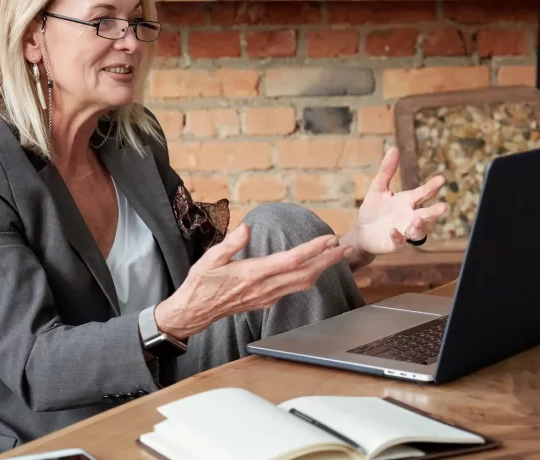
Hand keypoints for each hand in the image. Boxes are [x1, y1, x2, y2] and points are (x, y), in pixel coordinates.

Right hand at [153, 223, 352, 339]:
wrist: (194, 311)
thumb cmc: (200, 283)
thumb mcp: (209, 258)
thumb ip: (230, 243)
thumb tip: (246, 228)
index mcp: (252, 273)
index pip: (290, 261)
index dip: (312, 250)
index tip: (329, 239)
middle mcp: (264, 287)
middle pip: (304, 274)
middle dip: (328, 261)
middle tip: (345, 248)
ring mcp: (266, 296)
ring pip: (302, 284)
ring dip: (322, 270)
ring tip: (336, 256)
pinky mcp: (265, 301)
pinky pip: (293, 289)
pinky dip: (308, 277)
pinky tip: (314, 269)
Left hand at [341, 147, 447, 268]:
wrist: (361, 232)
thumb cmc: (373, 210)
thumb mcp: (377, 188)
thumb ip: (387, 171)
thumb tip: (394, 148)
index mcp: (407, 202)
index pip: (423, 193)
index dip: (432, 187)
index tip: (441, 179)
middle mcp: (410, 217)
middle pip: (426, 214)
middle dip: (434, 212)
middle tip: (443, 207)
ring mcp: (404, 231)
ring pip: (418, 231)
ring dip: (420, 226)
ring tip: (419, 219)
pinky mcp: (394, 243)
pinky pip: (400, 242)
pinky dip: (398, 237)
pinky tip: (394, 231)